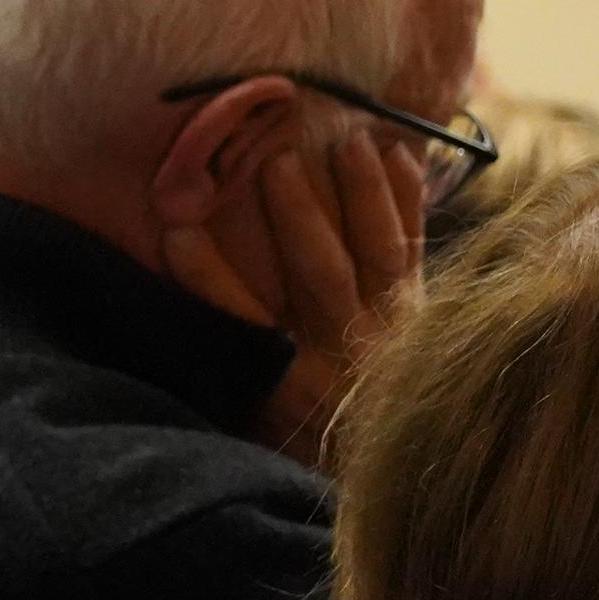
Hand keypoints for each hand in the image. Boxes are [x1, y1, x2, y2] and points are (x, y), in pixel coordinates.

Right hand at [162, 129, 421, 458]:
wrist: (404, 460)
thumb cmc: (308, 440)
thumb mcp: (257, 415)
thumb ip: (228, 360)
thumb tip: (173, 274)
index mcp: (295, 385)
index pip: (244, 323)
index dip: (207, 276)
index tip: (174, 230)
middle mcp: (348, 352)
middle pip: (322, 274)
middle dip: (298, 214)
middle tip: (276, 158)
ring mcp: (393, 329)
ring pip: (380, 252)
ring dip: (362, 193)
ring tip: (349, 139)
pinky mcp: (425, 311)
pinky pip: (416, 249)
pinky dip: (408, 201)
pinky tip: (399, 154)